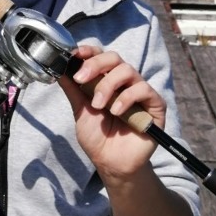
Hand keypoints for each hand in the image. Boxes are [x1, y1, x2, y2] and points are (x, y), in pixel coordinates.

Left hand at [60, 45, 165, 184]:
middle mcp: (124, 82)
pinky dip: (126, 98)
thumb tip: (59, 68)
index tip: (74, 55)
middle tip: (81, 79)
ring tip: (98, 105)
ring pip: (128, 70)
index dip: (88, 51)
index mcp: (106, 80)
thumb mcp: (80, 110)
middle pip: (114, 58)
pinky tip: (116, 112)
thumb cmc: (98, 138)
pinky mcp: (155, 104)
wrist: (111, 163)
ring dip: (108, 85)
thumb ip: (73, 89)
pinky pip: (143, 89)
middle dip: (95, 64)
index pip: (100, 56)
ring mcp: (140, 92)